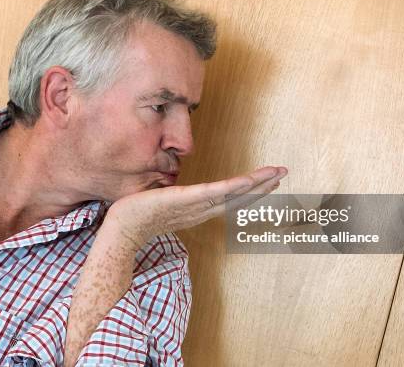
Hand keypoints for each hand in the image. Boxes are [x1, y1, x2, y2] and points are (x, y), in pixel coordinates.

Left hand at [105, 166, 287, 248]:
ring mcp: (196, 207)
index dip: (249, 191)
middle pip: (238, 197)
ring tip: (277, 174)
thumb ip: (172, 199)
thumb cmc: (136, 217)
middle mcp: (201, 211)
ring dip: (257, 184)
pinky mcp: (187, 200)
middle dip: (262, 187)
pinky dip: (235, 186)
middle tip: (283, 174)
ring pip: (233, 194)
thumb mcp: (160, 204)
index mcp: (197, 211)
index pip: (229, 199)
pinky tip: (251, 179)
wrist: (120, 230)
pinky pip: (216, 192)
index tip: (266, 182)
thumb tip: (173, 190)